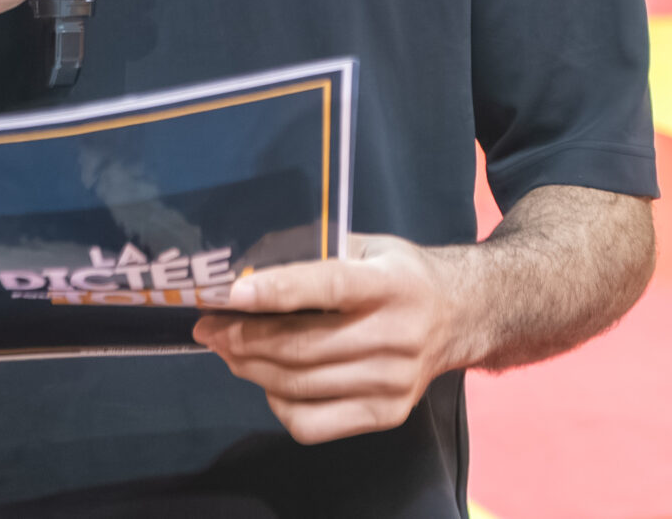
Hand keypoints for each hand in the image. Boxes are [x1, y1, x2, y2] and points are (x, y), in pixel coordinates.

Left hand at [192, 234, 471, 444]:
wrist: (460, 317)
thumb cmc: (401, 276)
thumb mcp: (370, 248)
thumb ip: (319, 254)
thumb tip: (247, 268)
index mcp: (393, 283)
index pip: (330, 287)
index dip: (277, 290)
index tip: (230, 294)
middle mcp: (398, 335)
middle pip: (303, 346)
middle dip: (244, 338)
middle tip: (210, 327)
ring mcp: (394, 382)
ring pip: (300, 386)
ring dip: (251, 369)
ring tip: (229, 351)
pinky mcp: (387, 414)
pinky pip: (312, 423)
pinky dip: (278, 404)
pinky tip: (269, 382)